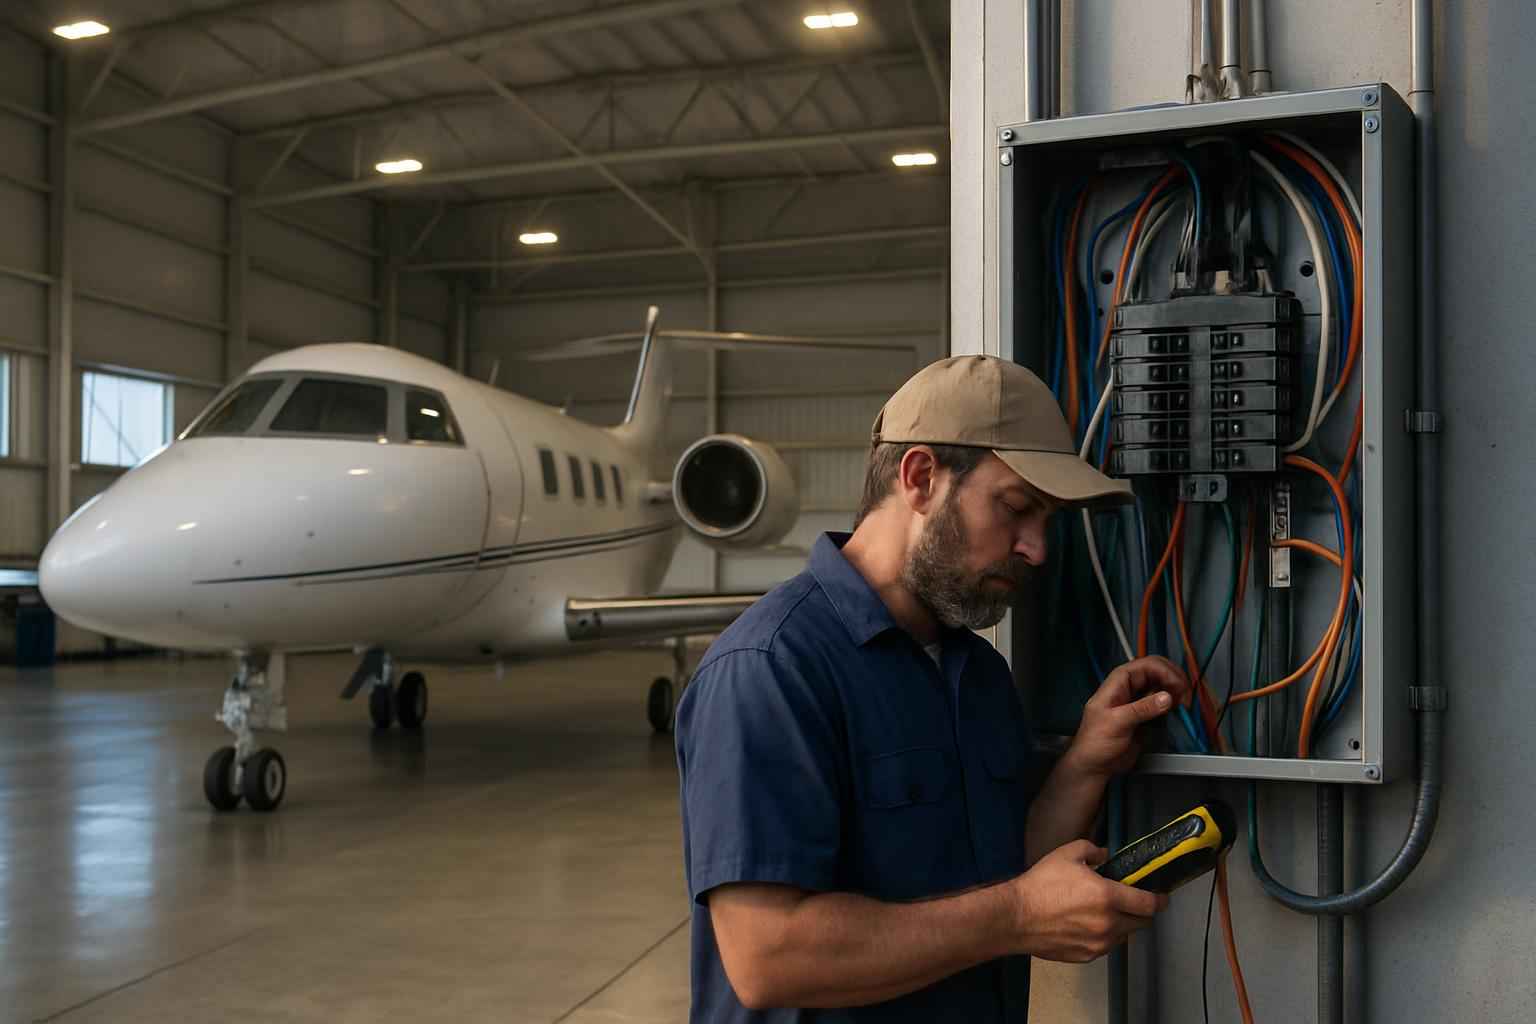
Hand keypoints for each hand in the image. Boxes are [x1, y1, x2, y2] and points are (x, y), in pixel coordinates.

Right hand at [1006, 840, 1165, 962]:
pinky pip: (1105, 946)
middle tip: (1131, 901)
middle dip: (1141, 912)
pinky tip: (1087, 924)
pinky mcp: (1086, 956)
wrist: (1016, 917)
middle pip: (1142, 923)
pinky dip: (1104, 935)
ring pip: (1124, 936)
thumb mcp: (1068, 854)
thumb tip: (1106, 857)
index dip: (1160, 899)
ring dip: (1122, 924)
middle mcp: (1109, 924)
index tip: (1162, 896)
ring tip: (1104, 912)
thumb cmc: (1041, 883)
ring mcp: (1098, 944)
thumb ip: (1094, 852)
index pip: (1148, 904)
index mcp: (1108, 897)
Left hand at [1068, 657, 1190, 778]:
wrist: (1094, 765)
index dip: (1164, 671)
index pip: (1145, 665)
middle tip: (1185, 694)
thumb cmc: (1096, 742)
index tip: (1178, 686)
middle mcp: (1129, 688)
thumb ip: (1142, 709)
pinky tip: (1177, 709)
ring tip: (1183, 703)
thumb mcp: (1117, 723)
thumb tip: (1167, 697)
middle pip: (1156, 672)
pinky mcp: (1145, 715)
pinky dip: (1172, 702)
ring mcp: (1137, 701)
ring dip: (1175, 690)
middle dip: (1173, 678)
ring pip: (1160, 685)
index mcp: (1118, 683)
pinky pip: (1161, 702)